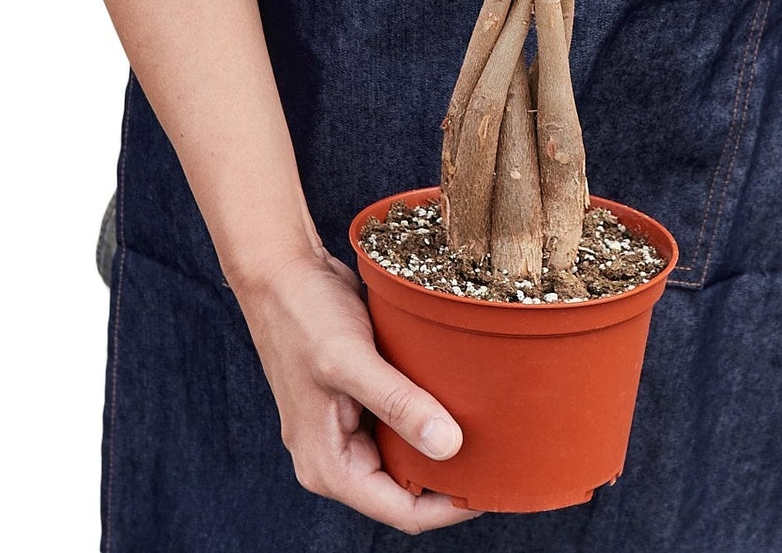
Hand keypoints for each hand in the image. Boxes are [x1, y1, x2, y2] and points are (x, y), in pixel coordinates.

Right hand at [237, 245, 481, 533]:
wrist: (281, 270)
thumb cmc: (303, 315)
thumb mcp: (351, 360)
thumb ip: (397, 404)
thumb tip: (449, 446)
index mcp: (328, 466)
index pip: (400, 511)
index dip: (449, 506)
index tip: (494, 485)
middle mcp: (337, 456)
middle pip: (406, 489)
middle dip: (451, 476)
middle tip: (500, 454)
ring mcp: (348, 428)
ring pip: (407, 453)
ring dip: (442, 442)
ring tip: (487, 427)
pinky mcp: (360, 399)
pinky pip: (401, 421)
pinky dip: (428, 413)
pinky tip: (458, 396)